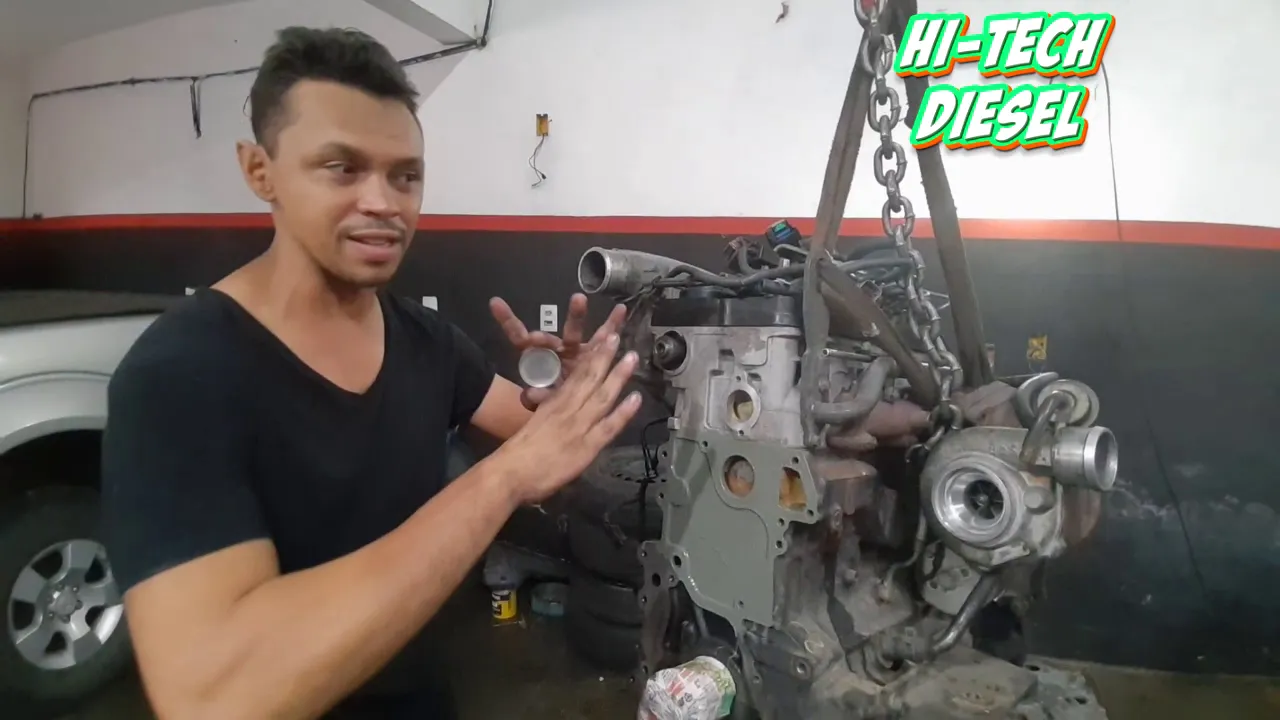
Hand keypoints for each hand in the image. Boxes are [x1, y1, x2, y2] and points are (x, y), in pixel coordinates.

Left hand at [489, 293, 627, 409]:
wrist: (572, 404)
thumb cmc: (553, 399)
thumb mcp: (542, 402)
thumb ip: (536, 399)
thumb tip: (530, 395)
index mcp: (537, 358)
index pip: (519, 337)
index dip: (509, 322)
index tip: (497, 304)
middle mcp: (555, 349)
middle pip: (550, 333)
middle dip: (534, 326)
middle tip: (540, 312)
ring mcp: (574, 349)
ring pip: (574, 331)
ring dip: (576, 315)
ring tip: (579, 299)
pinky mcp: (592, 352)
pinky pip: (603, 337)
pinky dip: (612, 324)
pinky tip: (621, 311)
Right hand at [492, 331, 641, 504]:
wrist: (510, 472)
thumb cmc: (519, 453)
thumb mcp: (534, 425)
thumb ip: (548, 415)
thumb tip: (554, 409)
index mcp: (553, 403)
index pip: (576, 375)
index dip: (591, 357)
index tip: (603, 340)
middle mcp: (568, 408)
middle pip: (590, 378)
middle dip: (605, 356)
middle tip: (618, 336)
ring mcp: (579, 425)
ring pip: (603, 395)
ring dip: (619, 375)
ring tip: (632, 358)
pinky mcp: (587, 446)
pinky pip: (609, 425)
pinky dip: (624, 411)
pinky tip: (636, 398)